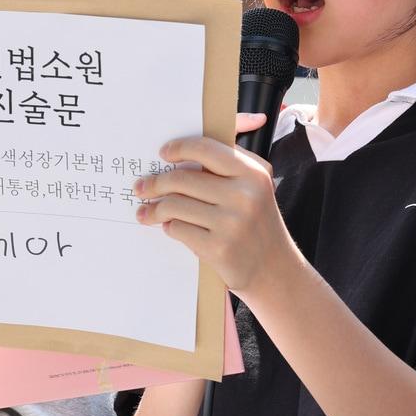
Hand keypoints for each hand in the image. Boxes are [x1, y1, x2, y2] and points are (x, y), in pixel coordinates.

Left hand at [134, 112, 302, 294]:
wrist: (273, 268)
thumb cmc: (258, 221)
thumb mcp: (257, 185)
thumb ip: (230, 162)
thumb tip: (189, 146)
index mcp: (253, 173)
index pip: (206, 149)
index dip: (180, 148)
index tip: (164, 153)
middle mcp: (244, 196)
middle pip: (182, 179)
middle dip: (155, 182)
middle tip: (142, 186)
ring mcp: (231, 223)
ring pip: (175, 205)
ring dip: (154, 208)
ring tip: (146, 211)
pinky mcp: (218, 248)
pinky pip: (178, 229)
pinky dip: (169, 227)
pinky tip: (168, 226)